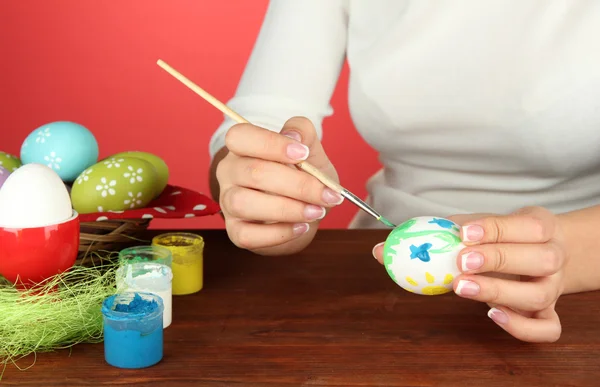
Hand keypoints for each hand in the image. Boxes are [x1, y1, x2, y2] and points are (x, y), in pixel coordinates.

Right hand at [216, 116, 342, 254]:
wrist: (304, 213)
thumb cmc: (303, 177)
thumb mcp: (310, 152)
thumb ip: (304, 133)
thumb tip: (294, 135)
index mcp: (243, 147)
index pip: (241, 136)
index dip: (271, 144)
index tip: (304, 154)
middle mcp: (230, 173)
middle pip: (252, 172)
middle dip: (296, 184)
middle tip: (327, 194)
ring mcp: (228, 204)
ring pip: (244, 203)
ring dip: (287, 209)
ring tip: (316, 212)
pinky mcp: (235, 232)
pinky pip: (248, 235)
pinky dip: (279, 233)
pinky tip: (302, 227)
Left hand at [372, 206, 567, 342]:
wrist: (540, 250)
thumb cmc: (500, 236)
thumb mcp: (477, 225)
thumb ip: (437, 231)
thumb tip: (383, 250)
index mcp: (541, 227)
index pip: (528, 225)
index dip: (495, 229)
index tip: (462, 233)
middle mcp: (553, 258)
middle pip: (541, 259)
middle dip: (498, 258)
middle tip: (461, 262)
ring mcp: (552, 289)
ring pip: (539, 295)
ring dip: (500, 291)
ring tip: (462, 287)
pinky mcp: (548, 313)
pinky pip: (547, 328)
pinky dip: (521, 326)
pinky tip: (491, 315)